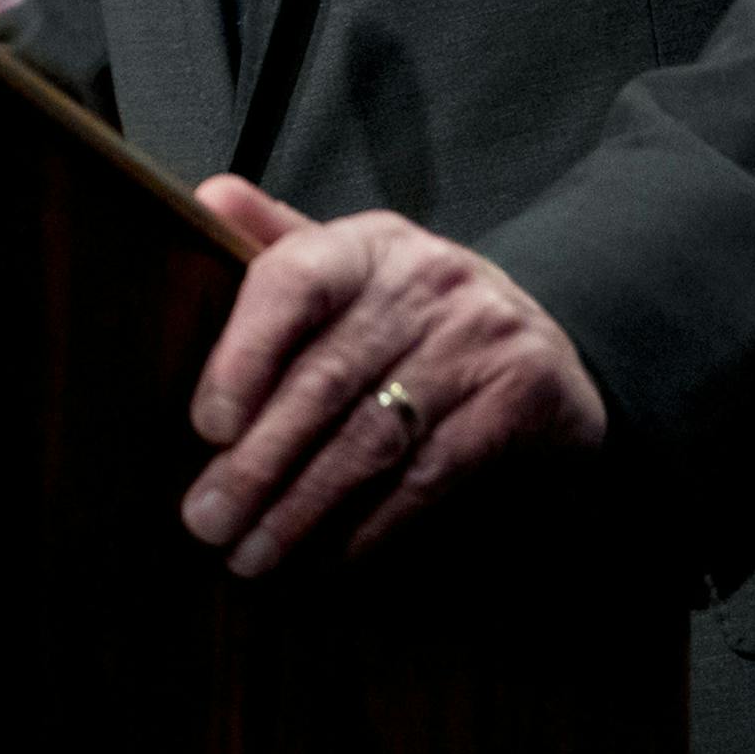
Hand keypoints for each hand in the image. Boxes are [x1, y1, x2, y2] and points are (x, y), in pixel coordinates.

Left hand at [181, 175, 606, 576]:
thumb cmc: (415, 315)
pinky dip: (371, 526)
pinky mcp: (517, 400)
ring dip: (303, 508)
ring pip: (371, 438)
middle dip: (258, 461)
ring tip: (252, 556)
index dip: (245, 353)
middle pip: (326, 378)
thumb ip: (279, 242)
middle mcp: (426, 281)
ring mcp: (477, 340)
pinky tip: (326, 558)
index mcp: (371, 243)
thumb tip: (205, 195)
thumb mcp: (356, 265)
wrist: (548, 347)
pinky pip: (429, 476)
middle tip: (206, 520)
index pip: (296, 279)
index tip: (206, 426)